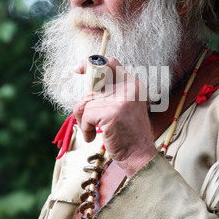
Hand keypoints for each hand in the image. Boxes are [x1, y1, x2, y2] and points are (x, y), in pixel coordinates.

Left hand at [73, 57, 157, 176]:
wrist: (140, 156)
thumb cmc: (129, 135)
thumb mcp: (125, 107)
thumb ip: (111, 93)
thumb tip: (88, 85)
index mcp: (133, 83)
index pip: (110, 63)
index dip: (91, 62)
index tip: (78, 68)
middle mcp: (129, 87)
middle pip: (92, 84)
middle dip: (83, 103)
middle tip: (83, 117)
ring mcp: (121, 98)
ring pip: (86, 101)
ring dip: (83, 119)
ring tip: (91, 131)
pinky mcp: (112, 112)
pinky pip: (86, 115)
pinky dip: (85, 128)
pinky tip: (92, 137)